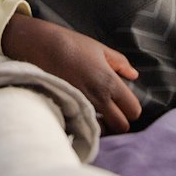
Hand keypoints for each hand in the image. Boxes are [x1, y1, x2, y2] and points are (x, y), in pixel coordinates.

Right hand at [0, 15, 140, 133]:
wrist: (41, 46)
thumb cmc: (72, 44)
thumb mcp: (100, 49)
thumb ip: (120, 63)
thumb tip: (133, 75)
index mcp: (109, 83)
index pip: (133, 111)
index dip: (132, 108)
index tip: (124, 102)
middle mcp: (97, 98)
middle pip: (121, 126)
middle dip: (120, 121)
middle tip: (112, 111)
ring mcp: (81, 106)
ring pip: (101, 130)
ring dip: (102, 125)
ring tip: (96, 112)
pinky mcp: (66, 110)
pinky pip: (82, 126)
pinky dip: (84, 123)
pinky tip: (81, 112)